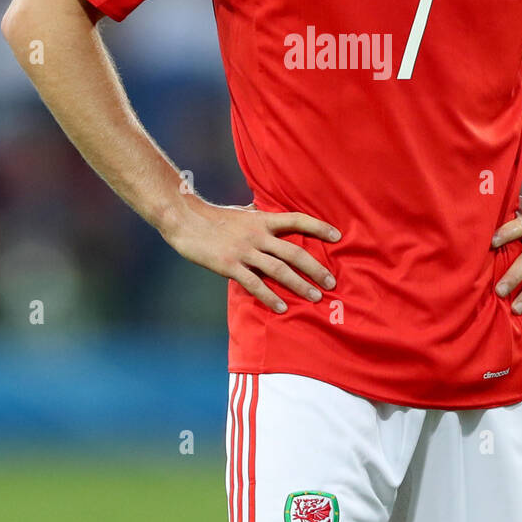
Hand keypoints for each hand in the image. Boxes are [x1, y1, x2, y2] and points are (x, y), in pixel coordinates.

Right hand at [164, 200, 340, 313]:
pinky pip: (254, 284)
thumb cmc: (214, 217)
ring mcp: (244, 251)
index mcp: (262, 220)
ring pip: (279, 269)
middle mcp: (258, 234)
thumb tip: (269, 215)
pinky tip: (282, 308)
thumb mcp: (241, 212)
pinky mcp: (229, 265)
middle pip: (294, 251)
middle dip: (316, 267)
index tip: (337, 237)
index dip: (319, 227)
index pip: (297, 220)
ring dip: (299, 285)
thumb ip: (258, 217)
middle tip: (331, 282)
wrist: (184, 220)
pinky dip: (270, 297)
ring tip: (315, 297)